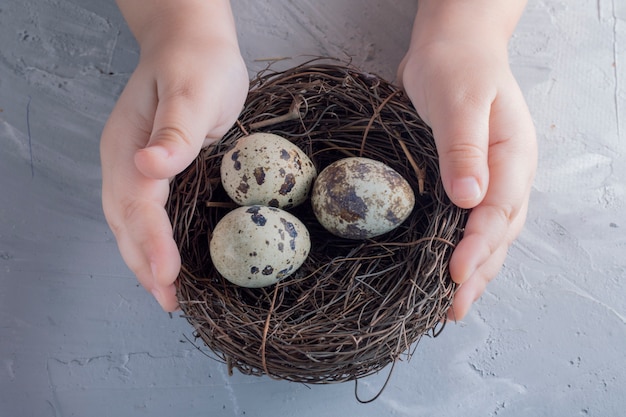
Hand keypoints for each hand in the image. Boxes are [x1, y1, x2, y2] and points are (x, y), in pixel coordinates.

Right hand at [101, 6, 247, 310]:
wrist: (190, 42)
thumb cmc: (198, 63)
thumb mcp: (192, 91)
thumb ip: (175, 131)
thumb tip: (148, 167)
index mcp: (129, 146)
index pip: (136, 204)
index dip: (150, 242)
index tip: (167, 276)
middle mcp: (124, 162)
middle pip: (125, 222)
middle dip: (144, 265)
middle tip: (169, 302)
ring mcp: (133, 167)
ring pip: (130, 223)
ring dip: (144, 260)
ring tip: (165, 294)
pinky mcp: (151, 170)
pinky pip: (146, 213)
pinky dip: (152, 242)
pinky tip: (167, 259)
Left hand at [398, 8, 536, 319]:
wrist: (452, 47)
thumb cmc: (457, 67)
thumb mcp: (460, 101)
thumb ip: (464, 148)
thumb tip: (469, 199)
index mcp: (513, 156)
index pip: (499, 212)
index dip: (478, 247)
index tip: (455, 273)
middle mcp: (507, 174)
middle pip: (498, 233)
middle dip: (478, 272)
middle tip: (453, 307)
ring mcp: (490, 178)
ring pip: (488, 234)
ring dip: (474, 269)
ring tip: (453, 303)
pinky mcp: (467, 179)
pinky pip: (470, 221)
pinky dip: (462, 247)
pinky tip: (446, 266)